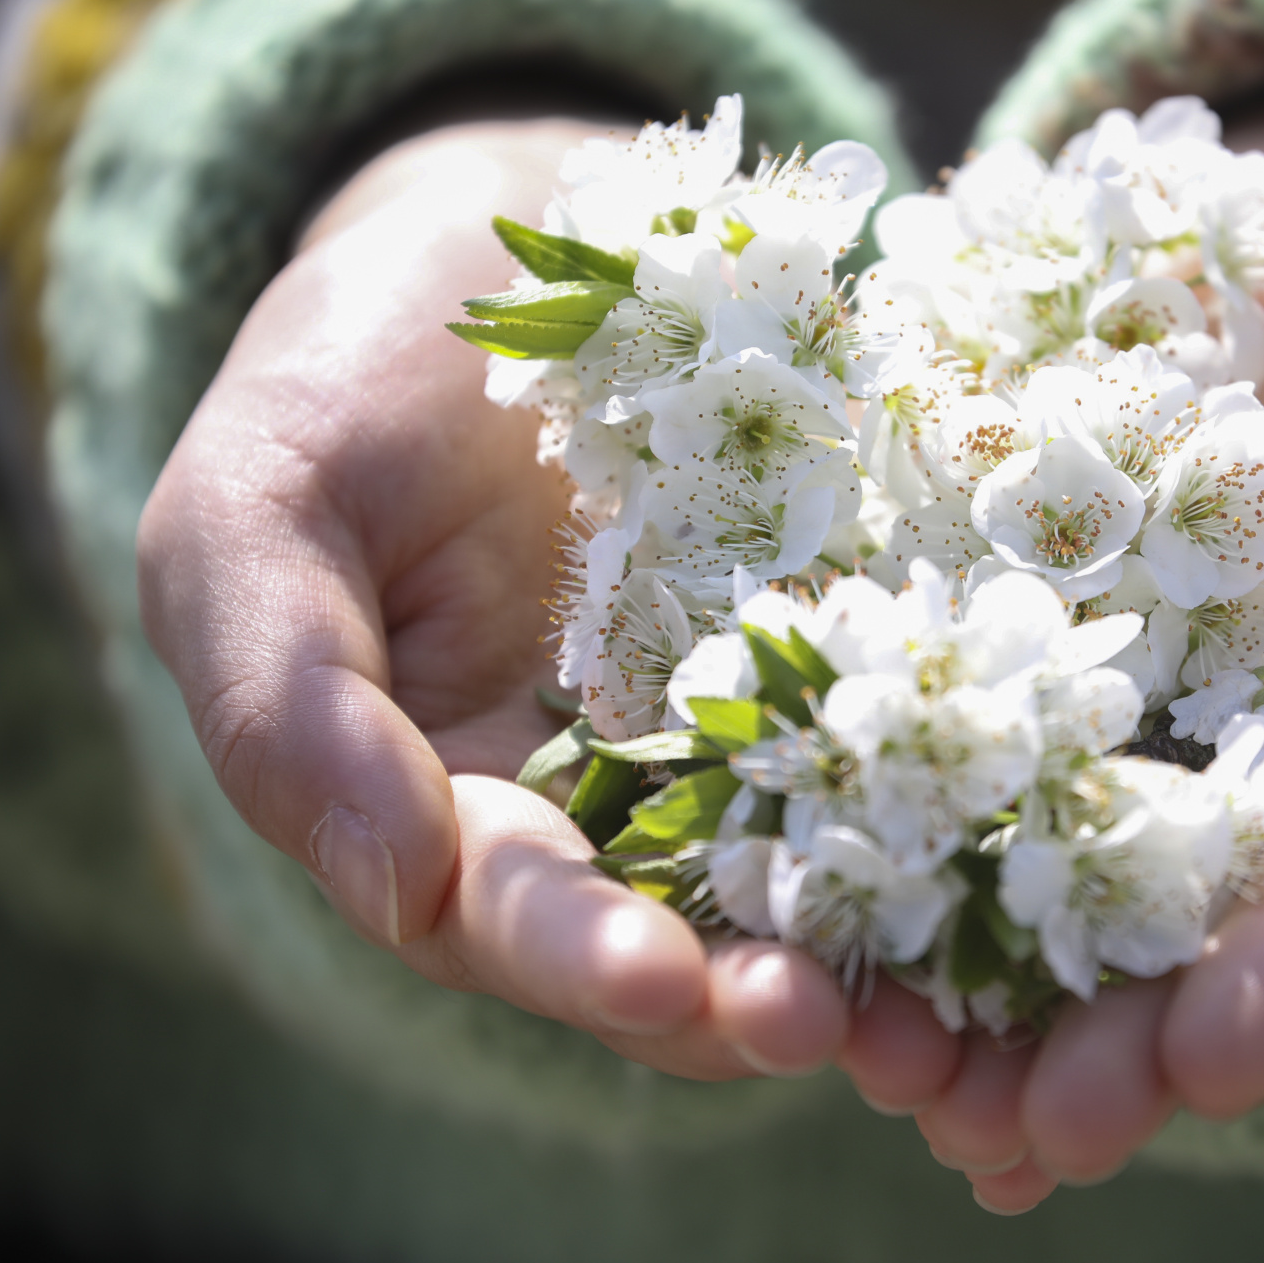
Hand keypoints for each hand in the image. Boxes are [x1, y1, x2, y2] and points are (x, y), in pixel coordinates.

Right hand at [138, 121, 866, 1080]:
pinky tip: (1006, 852)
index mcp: (442, 804)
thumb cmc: (348, 376)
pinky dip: (938, 814)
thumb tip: (398, 889)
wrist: (514, 244)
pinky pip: (886, 749)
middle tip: (824, 1017)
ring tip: (930, 1006)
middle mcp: (595, 805)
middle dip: (739, 992)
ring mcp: (726, 737)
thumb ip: (284, 703)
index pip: (505, 918)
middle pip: (669, 940)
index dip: (578, 959)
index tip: (660, 979)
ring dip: (858, 949)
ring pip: (790, 882)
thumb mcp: (257, 515)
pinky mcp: (831, 659)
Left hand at [845, 118, 1263, 1211]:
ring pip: (1030, 830)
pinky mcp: (1022, 594)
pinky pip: (936, 676)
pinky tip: (785, 854)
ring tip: (867, 1045)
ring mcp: (1129, 682)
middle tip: (1001, 1126)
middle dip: (1091, 1027)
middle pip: (1172, 913)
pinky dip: (867, 766)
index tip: (1205, 1062)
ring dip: (952, 951)